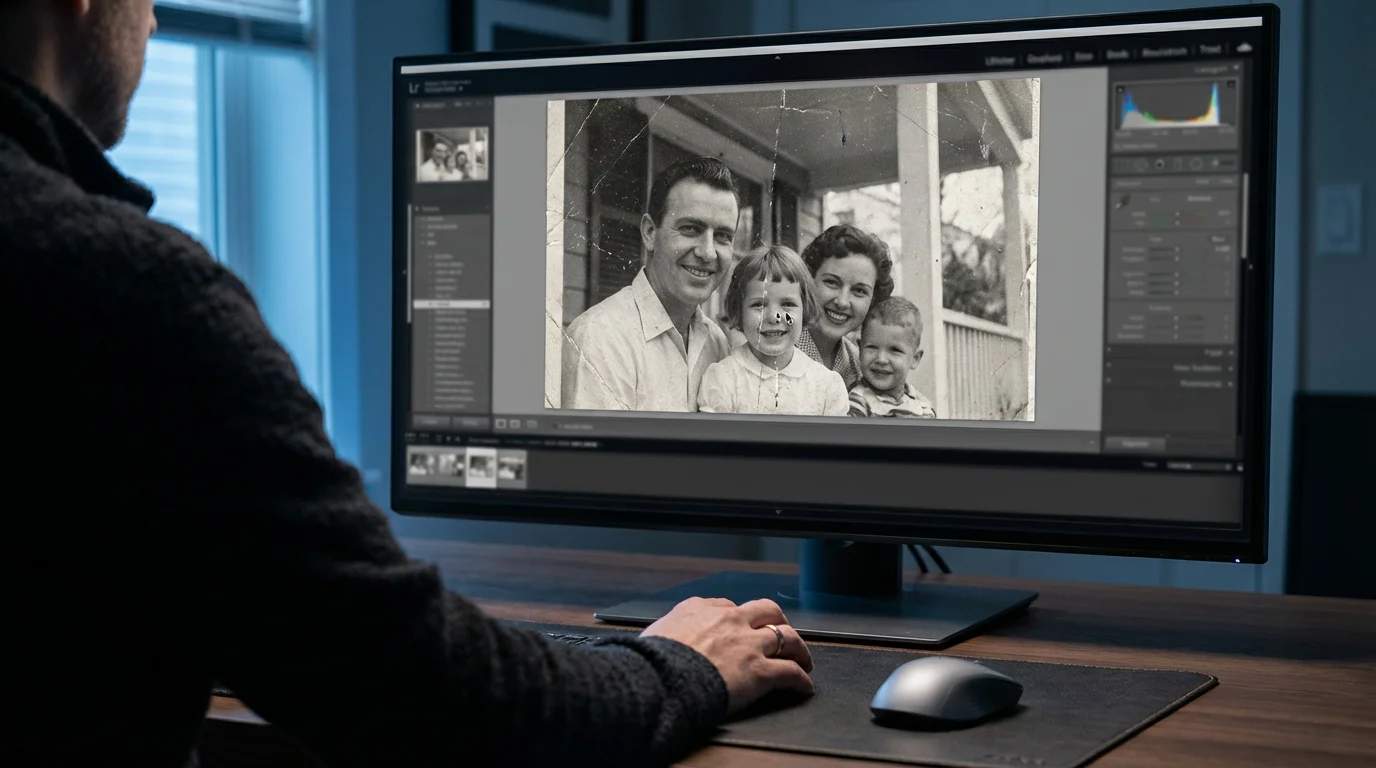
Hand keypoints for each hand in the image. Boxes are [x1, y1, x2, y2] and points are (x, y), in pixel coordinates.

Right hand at [641, 597, 812, 713]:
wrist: (660, 678)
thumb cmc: (651, 661)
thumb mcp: (654, 633)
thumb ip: (668, 631)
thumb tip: (660, 639)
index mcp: (701, 608)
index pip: (729, 606)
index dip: (739, 617)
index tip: (741, 626)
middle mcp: (730, 620)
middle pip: (766, 610)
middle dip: (777, 620)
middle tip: (781, 632)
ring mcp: (748, 644)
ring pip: (787, 637)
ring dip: (798, 648)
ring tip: (803, 659)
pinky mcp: (760, 671)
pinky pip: (790, 673)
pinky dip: (801, 680)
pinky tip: (804, 687)